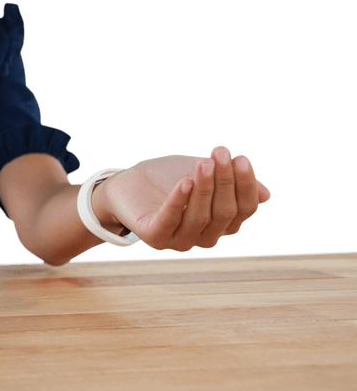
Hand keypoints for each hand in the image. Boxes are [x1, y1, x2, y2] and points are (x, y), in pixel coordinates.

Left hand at [98, 146, 270, 251]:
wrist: (127, 183)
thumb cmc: (168, 177)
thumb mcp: (201, 173)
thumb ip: (229, 182)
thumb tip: (266, 195)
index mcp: (222, 223)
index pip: (244, 208)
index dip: (245, 184)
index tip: (241, 158)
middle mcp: (205, 236)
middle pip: (224, 212)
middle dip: (224, 181)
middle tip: (221, 153)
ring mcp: (180, 240)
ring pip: (200, 217)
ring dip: (204, 188)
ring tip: (203, 163)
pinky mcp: (155, 238)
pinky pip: (170, 221)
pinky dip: (178, 201)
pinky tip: (184, 182)